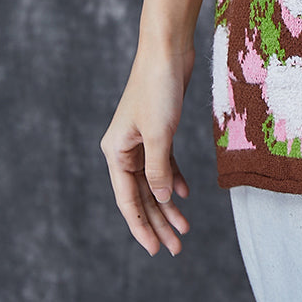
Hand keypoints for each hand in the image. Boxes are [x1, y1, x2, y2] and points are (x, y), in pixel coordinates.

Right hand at [100, 44, 194, 255]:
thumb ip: (158, 170)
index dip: (142, 227)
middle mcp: (124, 149)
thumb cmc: (159, 88)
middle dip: (159, 222)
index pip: (127, 200)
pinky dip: (174, 179)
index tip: (156, 250)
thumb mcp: (159, 134)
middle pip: (142, 195)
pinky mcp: (159, 130)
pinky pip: (164, 164)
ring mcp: (141, 140)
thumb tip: (161, 201)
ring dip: (168, 205)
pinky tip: (185, 195)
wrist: (168, 51)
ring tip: (185, 229)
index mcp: (115, 152)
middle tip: (177, 248)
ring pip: (154, 182)